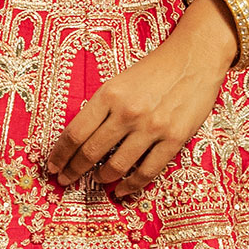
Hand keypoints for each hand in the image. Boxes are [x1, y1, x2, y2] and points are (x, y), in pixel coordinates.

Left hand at [46, 0, 239, 196]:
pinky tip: (122, 190)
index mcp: (109, 94)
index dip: (60, 154)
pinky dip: (131, 186)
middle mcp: (127, 112)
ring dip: (102, 178)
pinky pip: (147, 172)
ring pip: (116, 167)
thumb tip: (81, 139)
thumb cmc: (155, 69)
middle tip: (66, 180)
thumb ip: (102, 108)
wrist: (195, 57)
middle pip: (91, 153)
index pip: (75, 133)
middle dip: (74, 171)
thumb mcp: (121, 81)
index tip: (53, 166)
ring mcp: (151, 128)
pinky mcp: (173, 139)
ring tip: (98, 181)